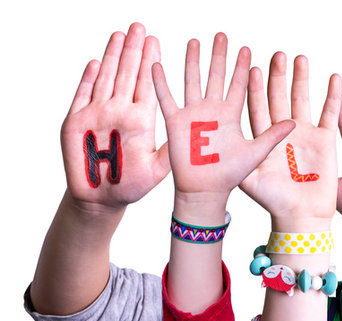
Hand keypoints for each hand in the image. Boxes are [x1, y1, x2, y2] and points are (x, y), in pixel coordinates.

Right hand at [61, 23, 168, 210]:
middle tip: (139, 27)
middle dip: (133, 51)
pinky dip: (88, 79)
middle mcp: (120, 112)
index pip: (147, 85)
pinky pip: (82, 96)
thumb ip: (171, 151)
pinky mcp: (76, 123)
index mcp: (141, 120)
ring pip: (106, 79)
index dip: (150, 63)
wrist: (101, 199)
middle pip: (127, 75)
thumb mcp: (158, 169)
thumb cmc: (131, 186)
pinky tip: (94, 62)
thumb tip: (192, 136)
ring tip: (119, 35)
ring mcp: (98, 115)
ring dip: (112, 57)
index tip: (156, 41)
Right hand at [151, 33, 293, 202]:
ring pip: (192, 81)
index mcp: (231, 115)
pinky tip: (157, 64)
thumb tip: (296, 122)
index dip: (241, 67)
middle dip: (219, 56)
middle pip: (216, 76)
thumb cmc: (231, 175)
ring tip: (195, 41)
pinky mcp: (175, 123)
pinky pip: (166, 98)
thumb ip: (274, 136)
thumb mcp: (257, 152)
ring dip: (193, 61)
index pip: (238, 85)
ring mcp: (193, 115)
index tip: (246, 49)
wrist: (206, 191)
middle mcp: (212, 111)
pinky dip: (161, 82)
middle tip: (222, 35)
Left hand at [239, 53, 340, 226]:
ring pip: (302, 99)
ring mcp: (305, 133)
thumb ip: (241, 157)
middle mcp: (283, 132)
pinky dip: (333, 96)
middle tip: (277, 54)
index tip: (251, 66)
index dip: (254, 87)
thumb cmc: (274, 201)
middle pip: (279, 97)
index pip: (256, 106)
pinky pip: (330, 113)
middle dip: (278, 75)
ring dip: (301, 79)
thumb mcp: (251, 179)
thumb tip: (223, 138)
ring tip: (299, 58)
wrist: (301, 216)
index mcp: (262, 138)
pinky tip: (333, 78)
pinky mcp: (325, 140)